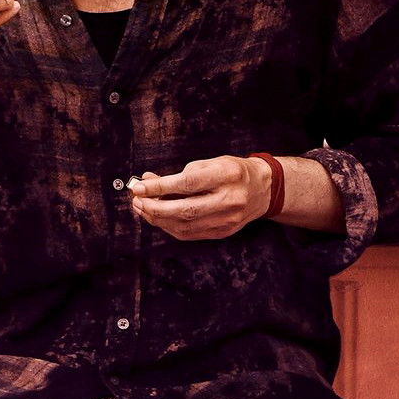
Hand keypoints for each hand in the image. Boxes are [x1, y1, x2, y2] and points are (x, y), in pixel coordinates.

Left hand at [128, 155, 273, 240]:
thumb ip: (179, 174)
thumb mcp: (209, 163)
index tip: (139, 186)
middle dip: (155, 207)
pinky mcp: (223, 232)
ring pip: (185, 226)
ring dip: (158, 219)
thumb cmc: (232, 172)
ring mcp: (227, 220)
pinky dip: (170, 227)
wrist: (262, 189)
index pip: (188, 184)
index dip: (160, 187)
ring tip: (142, 208)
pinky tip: (158, 218)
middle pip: (186, 210)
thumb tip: (148, 181)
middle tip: (136, 201)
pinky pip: (190, 234)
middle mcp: (229, 200)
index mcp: (227, 176)